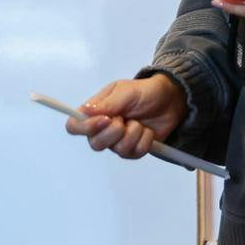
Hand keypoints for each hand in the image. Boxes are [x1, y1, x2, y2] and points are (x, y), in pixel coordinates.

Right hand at [68, 74, 186, 160]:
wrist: (169, 100)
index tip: (104, 120)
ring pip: (118, 150)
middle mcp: (103, 129)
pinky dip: (144, 140)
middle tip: (125, 119)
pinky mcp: (133, 150)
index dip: (84, 128)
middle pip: (95, 144)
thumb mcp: (126, 91)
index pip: (75, 126)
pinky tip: (147, 130)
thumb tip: (85, 110)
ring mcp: (118, 142)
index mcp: (96, 112)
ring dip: (133, 134)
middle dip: (114, 132)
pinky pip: (134, 153)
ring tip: (139, 122)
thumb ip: (107, 103)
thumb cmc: (145, 92)